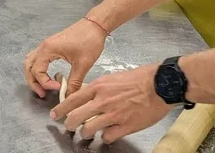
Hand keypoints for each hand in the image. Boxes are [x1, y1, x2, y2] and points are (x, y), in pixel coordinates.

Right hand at [23, 19, 106, 98]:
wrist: (95, 25)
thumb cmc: (89, 41)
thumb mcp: (83, 64)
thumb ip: (74, 82)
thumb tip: (69, 97)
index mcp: (48, 49)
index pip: (37, 71)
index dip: (45, 83)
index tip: (59, 88)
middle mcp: (43, 46)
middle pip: (28, 66)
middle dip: (33, 82)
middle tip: (43, 94)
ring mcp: (46, 44)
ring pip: (31, 61)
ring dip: (34, 75)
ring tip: (43, 87)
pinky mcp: (51, 45)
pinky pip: (38, 58)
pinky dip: (39, 68)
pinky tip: (49, 76)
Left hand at [53, 64, 171, 143]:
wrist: (159, 84)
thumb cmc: (138, 78)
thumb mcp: (112, 78)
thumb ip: (98, 88)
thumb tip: (86, 95)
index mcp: (98, 87)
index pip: (72, 100)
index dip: (61, 109)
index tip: (55, 115)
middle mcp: (102, 101)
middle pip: (76, 117)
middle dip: (69, 125)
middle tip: (69, 127)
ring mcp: (113, 115)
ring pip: (89, 130)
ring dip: (86, 133)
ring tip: (87, 133)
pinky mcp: (126, 126)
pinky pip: (108, 137)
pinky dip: (106, 138)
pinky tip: (108, 135)